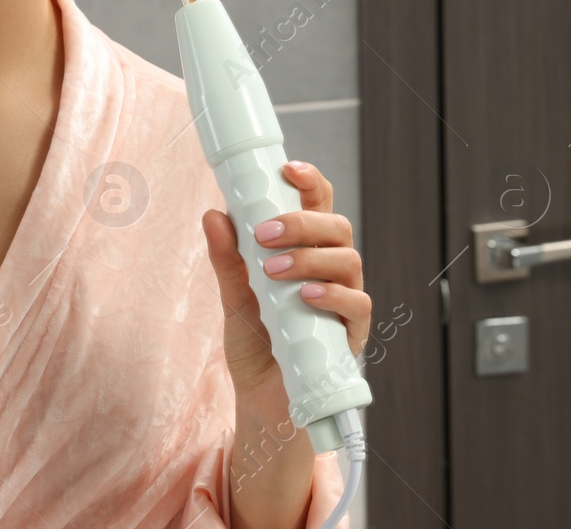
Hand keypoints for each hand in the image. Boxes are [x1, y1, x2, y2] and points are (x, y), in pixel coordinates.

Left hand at [202, 159, 370, 404]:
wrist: (263, 401)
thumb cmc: (256, 344)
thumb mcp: (233, 298)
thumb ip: (228, 260)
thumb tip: (213, 215)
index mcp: (308, 251)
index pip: (318, 205)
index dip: (310, 182)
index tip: (288, 168)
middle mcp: (332, 269)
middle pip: (336, 226)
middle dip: (302, 222)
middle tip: (264, 233)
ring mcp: (346, 298)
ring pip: (348, 259)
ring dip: (311, 257)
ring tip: (274, 270)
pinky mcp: (353, 332)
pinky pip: (357, 303)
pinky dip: (332, 294)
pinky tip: (306, 295)